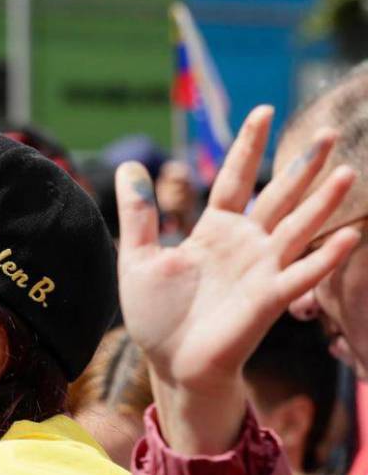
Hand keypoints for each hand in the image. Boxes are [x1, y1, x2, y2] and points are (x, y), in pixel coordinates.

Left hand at [116, 106, 361, 452]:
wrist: (170, 363)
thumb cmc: (157, 315)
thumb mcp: (138, 258)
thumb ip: (139, 214)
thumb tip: (128, 166)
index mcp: (214, 231)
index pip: (234, 179)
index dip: (248, 146)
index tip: (263, 110)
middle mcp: (244, 244)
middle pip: (278, 196)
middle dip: (302, 165)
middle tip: (329, 132)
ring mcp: (261, 270)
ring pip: (298, 228)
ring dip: (323, 202)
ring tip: (348, 171)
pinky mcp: (269, 299)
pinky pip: (301, 275)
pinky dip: (325, 258)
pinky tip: (349, 236)